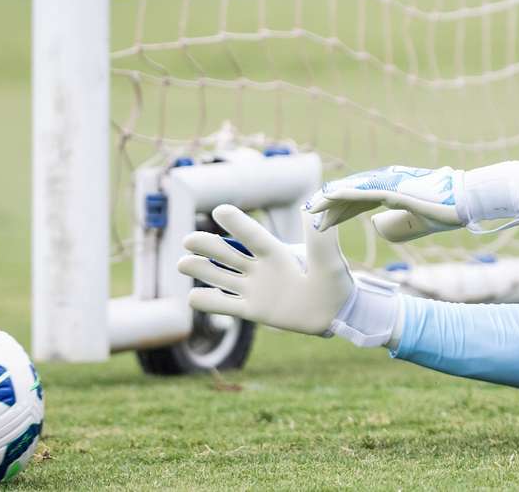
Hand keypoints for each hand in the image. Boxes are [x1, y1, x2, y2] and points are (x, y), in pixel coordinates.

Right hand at [179, 205, 352, 335]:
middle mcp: (260, 267)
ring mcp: (254, 289)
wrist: (336, 313)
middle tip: (188, 241)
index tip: (220, 210)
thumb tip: (311, 206)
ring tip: (182, 263)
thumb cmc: (336, 282)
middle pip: (228, 253)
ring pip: (220, 276)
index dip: (237, 224)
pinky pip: (225, 306)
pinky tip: (194, 297)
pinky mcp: (253, 311)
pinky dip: (207, 302)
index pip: (252, 236)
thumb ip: (319, 236)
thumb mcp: (328, 258)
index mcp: (276, 252)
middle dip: (207, 246)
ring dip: (200, 269)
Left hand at [305, 165, 465, 233]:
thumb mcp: (417, 223)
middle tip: (310, 218)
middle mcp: (388, 183)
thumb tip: (377, 226)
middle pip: (352, 196)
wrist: (466, 202)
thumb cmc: (447, 212)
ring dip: (330, 200)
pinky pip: (362, 192)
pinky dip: (343, 194)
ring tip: (311, 209)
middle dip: (330, 208)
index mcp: (393, 190)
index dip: (341, 212)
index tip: (324, 222)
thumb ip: (398, 224)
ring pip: (352, 191)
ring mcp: (390, 183)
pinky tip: (327, 197)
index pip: (360, 201)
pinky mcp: (393, 189)